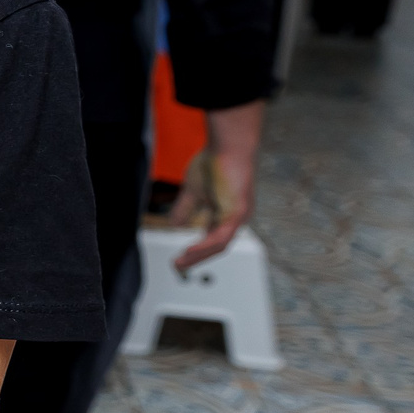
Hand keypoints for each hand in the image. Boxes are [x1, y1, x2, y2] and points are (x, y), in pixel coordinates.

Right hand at [169, 100, 262, 269]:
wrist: (230, 145)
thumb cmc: (215, 162)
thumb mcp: (193, 190)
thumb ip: (185, 208)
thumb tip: (174, 224)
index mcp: (227, 213)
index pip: (212, 238)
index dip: (196, 249)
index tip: (179, 257)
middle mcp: (236, 218)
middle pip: (216, 247)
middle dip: (196, 258)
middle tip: (178, 267)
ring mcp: (239, 217)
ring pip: (219, 245)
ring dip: (198, 256)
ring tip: (180, 263)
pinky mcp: (237, 213)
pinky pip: (221, 237)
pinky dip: (204, 245)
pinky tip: (189, 250)